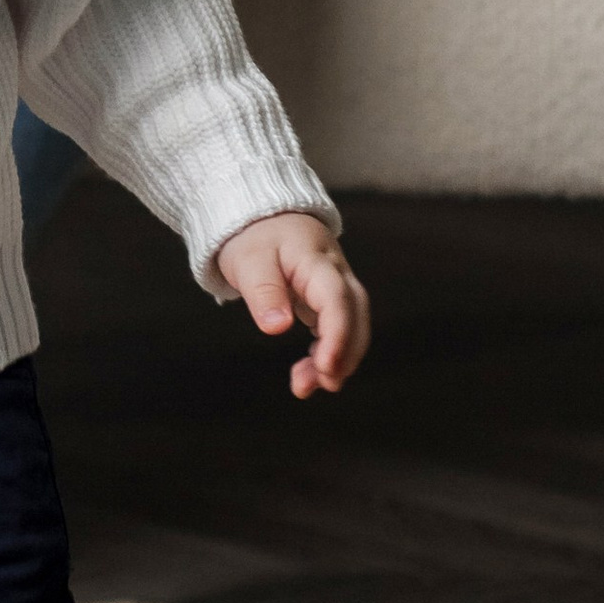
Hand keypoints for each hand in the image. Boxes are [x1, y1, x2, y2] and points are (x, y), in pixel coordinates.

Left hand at [215, 210, 370, 396]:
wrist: (262, 217)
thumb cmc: (255, 236)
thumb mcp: (249, 260)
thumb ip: (264, 292)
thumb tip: (277, 327)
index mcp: (317, 260)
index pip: (337, 299)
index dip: (337, 335)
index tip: (326, 365)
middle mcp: (336, 273)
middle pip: (354, 315)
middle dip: (344, 353)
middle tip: (322, 384)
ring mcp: (337, 285)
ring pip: (352, 324)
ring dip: (338, 358)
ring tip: (308, 385)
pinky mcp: (330, 298)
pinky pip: (340, 327)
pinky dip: (330, 352)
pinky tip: (313, 371)